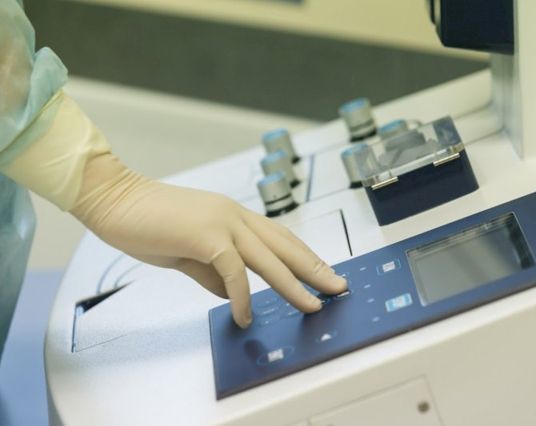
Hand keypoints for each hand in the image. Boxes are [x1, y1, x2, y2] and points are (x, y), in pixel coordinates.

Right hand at [71, 154, 346, 327]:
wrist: (114, 200)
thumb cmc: (149, 223)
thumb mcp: (188, 252)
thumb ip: (212, 271)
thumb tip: (232, 294)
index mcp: (234, 217)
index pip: (279, 238)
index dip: (304, 256)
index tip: (322, 272)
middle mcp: (236, 215)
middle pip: (286, 245)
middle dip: (315, 268)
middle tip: (338, 286)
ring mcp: (223, 222)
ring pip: (270, 258)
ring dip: (295, 284)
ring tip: (313, 305)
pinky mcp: (206, 234)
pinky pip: (234, 270)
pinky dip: (243, 295)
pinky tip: (245, 315)